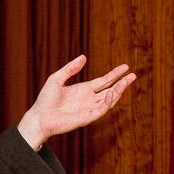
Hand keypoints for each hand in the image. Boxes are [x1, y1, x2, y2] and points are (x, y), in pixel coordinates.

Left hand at [17, 55, 136, 149]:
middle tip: (133, 75)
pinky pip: (102, 109)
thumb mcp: (56, 79)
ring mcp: (89, 108)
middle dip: (122, 83)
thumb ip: (70, 69)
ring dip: (118, 90)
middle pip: (110, 90)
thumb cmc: (45, 100)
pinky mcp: (87, 117)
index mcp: (83, 90)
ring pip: (109, 99)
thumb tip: (83, 57)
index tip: (125, 67)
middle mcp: (89, 99)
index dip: (114, 74)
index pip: (103, 81)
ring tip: (127, 81)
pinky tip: (111, 92)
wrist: (39, 117)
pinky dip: (108, 101)